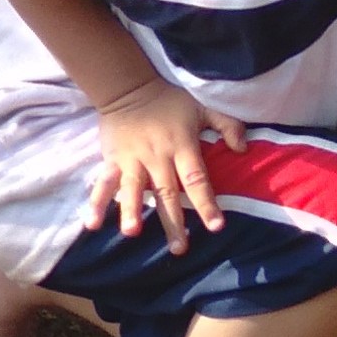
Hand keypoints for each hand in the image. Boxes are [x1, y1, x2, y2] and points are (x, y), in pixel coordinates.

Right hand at [87, 80, 246, 250]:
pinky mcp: (112, 160)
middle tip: (179, 248)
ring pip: (133, 189)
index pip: (197, 179)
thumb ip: (228, 125)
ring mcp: (132, 160)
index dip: (206, 203)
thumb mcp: (203, 107)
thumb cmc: (169, 102)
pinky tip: (92, 224)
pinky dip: (96, 203)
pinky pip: (103, 183)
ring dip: (131, 211)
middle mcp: (157, 157)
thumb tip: (244, 149)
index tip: (215, 226)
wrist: (128, 88)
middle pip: (166, 193)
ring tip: (132, 233)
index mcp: (182, 147)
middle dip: (173, 221)